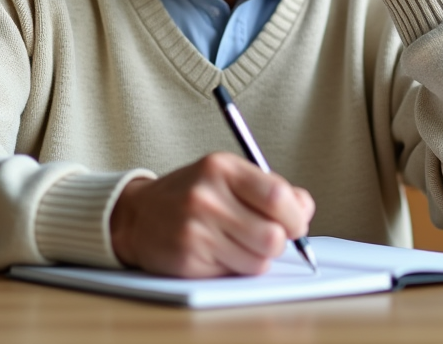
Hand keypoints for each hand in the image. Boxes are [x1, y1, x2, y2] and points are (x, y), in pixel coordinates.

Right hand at [109, 152, 314, 276]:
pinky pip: (235, 274)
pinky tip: (217, 252)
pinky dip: (235, 268)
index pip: (278, 197)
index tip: (296, 224)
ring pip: (259, 261)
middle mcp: (207, 196)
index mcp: (222, 168)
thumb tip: (304, 211)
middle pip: (273, 237)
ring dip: (256, 258)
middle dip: (278, 243)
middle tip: (265, 236)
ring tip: (237, 243)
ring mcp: (196, 229)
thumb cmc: (191, 195)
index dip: (296, 217)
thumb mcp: (227, 176)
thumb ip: (269, 189)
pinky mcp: (188, 258)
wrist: (137, 216)